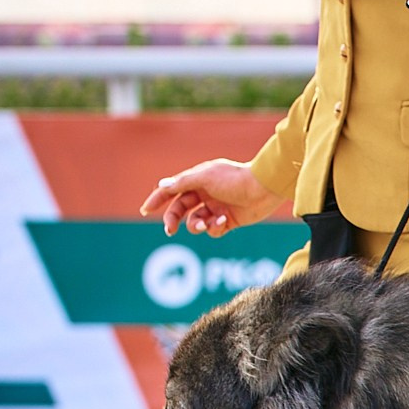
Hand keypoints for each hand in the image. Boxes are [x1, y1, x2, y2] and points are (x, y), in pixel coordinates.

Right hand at [139, 160, 282, 237]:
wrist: (263, 188)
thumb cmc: (234, 178)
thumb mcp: (205, 177)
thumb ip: (183, 182)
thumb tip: (162, 185)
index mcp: (197, 180)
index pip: (171, 190)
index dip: (157, 199)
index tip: (145, 210)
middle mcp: (205, 194)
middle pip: (180, 210)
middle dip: (173, 220)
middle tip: (170, 230)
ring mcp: (216, 208)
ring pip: (195, 222)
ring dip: (196, 225)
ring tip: (204, 224)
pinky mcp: (228, 221)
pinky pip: (213, 230)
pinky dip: (214, 228)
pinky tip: (224, 221)